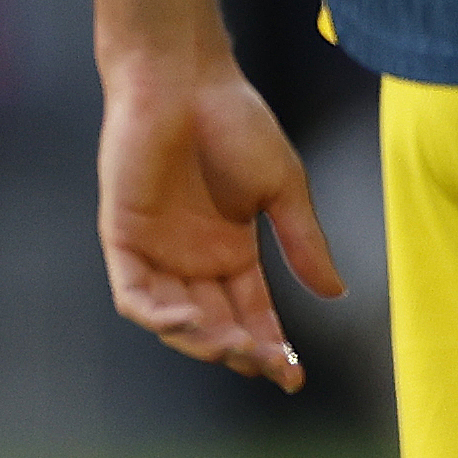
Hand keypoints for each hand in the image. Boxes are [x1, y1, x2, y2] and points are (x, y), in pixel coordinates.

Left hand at [97, 55, 342, 390]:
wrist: (186, 81)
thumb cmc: (238, 123)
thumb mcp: (284, 189)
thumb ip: (304, 242)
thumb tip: (335, 294)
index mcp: (231, 250)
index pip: (252, 312)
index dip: (272, 345)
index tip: (295, 375)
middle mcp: (192, 259)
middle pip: (216, 325)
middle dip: (242, 351)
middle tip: (270, 364)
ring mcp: (156, 252)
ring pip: (175, 320)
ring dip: (203, 341)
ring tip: (235, 346)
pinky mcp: (123, 238)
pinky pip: (134, 295)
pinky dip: (158, 316)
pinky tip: (189, 320)